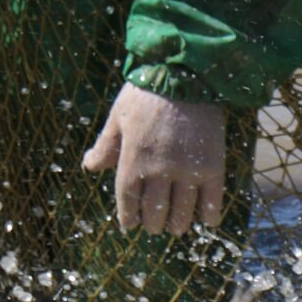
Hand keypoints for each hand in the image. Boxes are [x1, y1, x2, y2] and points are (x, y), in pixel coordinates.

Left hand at [82, 83, 227, 235]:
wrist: (186, 74)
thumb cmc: (147, 93)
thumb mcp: (118, 116)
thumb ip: (106, 146)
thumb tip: (89, 166)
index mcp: (133, 160)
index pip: (128, 200)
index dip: (129, 216)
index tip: (130, 225)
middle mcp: (159, 171)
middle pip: (155, 210)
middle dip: (153, 223)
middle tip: (155, 227)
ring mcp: (188, 170)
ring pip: (182, 210)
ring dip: (178, 223)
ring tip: (176, 227)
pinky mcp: (212, 166)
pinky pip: (211, 199)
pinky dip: (209, 215)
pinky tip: (207, 222)